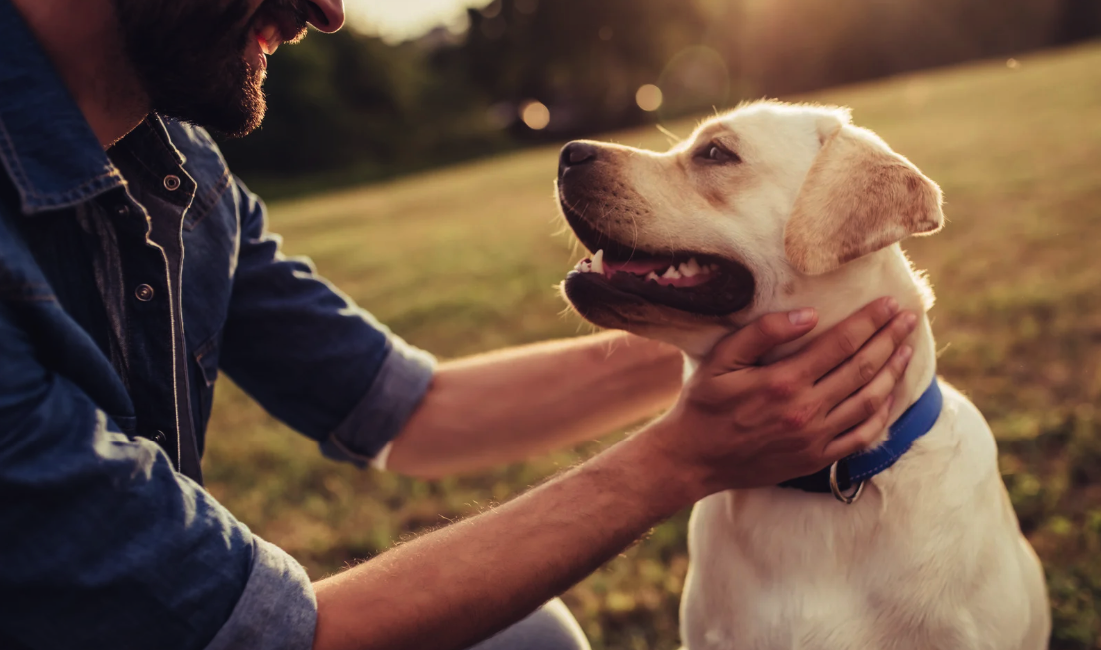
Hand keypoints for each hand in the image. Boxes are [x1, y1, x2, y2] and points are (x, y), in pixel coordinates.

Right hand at [636, 297, 917, 498]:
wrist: (694, 459)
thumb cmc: (704, 404)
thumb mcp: (721, 360)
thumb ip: (762, 333)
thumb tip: (808, 315)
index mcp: (783, 381)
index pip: (841, 343)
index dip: (870, 321)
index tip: (890, 304)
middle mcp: (805, 410)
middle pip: (863, 368)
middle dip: (890, 339)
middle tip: (909, 318)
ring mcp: (815, 438)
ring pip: (869, 401)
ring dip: (893, 372)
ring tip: (906, 349)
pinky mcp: (817, 459)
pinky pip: (861, 436)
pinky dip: (882, 414)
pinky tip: (890, 395)